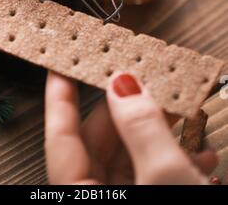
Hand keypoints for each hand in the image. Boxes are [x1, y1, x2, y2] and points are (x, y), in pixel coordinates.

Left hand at [45, 71, 216, 184]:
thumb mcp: (167, 181)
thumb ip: (142, 129)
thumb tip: (123, 86)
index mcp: (81, 198)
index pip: (61, 139)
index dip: (59, 98)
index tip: (59, 65)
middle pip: (100, 146)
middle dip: (125, 111)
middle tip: (139, 81)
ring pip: (129, 161)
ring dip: (156, 135)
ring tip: (180, 114)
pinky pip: (151, 179)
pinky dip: (171, 162)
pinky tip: (199, 155)